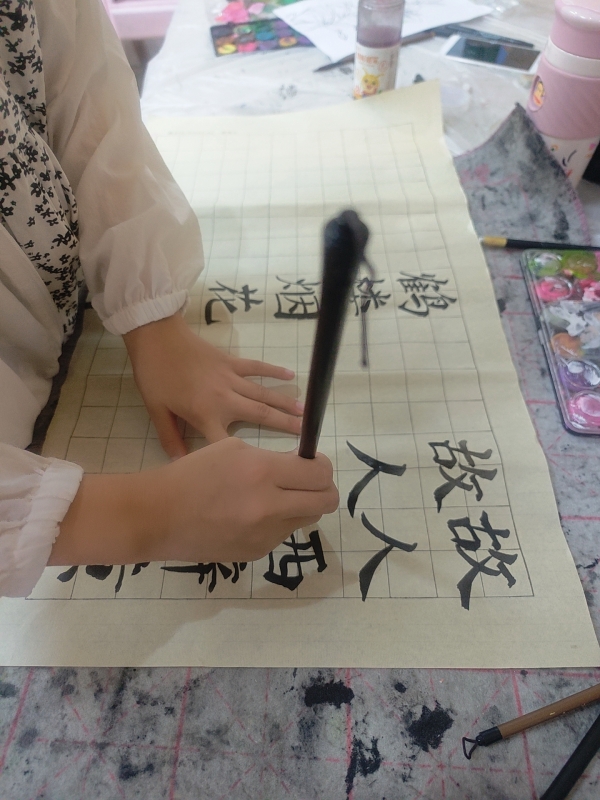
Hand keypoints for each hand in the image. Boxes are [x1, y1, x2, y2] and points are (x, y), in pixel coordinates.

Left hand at [123, 313, 302, 457]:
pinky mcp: (231, 362)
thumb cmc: (155, 375)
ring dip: (284, 403)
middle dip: (284, 426)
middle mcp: (225, 398)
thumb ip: (170, 438)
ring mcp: (230, 378)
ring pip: (263, 394)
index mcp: (205, 414)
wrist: (157, 338)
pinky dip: (274, 371)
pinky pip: (256, 367)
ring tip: (304, 413)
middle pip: (259, 415)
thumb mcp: (156, 410)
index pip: (227, 442)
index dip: (245, 456)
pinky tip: (291, 376)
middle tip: (305, 435)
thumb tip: (180, 462)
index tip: (264, 465)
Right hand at [153, 438, 338, 561]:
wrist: (159, 516)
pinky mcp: (256, 553)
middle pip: (325, 501)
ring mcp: (264, 535)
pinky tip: (250, 515)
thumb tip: (302, 467)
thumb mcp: (234, 450)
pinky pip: (282, 534)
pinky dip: (276, 522)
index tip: (311, 463)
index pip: (319, 474)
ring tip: (274, 497)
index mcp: (262, 472)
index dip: (322, 467)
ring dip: (300, 505)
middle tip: (306, 482)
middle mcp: (269, 507)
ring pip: (307, 518)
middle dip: (323, 488)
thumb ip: (273, 458)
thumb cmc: (193, 474)